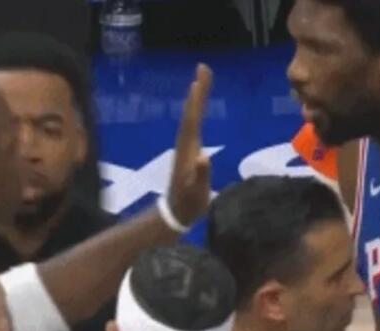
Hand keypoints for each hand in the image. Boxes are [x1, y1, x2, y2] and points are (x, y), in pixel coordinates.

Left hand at [166, 64, 212, 227]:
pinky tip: (199, 107)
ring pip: (191, 116)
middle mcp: (185, 144)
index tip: (199, 80)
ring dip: (196, 98)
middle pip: (191, 112)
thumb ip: (200, 175)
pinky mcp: (188, 151)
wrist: (175, 212)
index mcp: (188, 150)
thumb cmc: (188, 203)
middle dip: (197, 91)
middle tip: (203, 68)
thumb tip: (204, 156)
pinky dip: (196, 111)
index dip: (196, 100)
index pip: (192, 120)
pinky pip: (193, 124)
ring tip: (201, 80)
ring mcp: (185, 147)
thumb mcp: (196, 192)